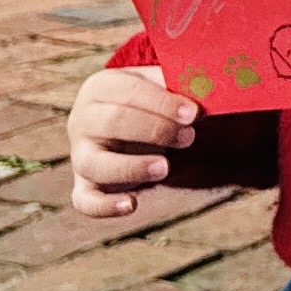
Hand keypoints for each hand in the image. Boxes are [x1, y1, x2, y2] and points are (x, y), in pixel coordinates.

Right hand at [67, 65, 196, 219]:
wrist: (124, 126)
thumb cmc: (150, 102)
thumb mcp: (160, 85)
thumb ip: (179, 84)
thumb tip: (210, 87)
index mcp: (101, 88)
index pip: (127, 91)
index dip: (162, 103)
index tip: (193, 113)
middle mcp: (82, 120)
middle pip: (112, 123)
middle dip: (155, 130)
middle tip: (188, 138)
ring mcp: (80, 155)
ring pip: (95, 163)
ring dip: (132, 166)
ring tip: (165, 168)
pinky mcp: (83, 186)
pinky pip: (85, 200)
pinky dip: (105, 206)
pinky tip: (131, 205)